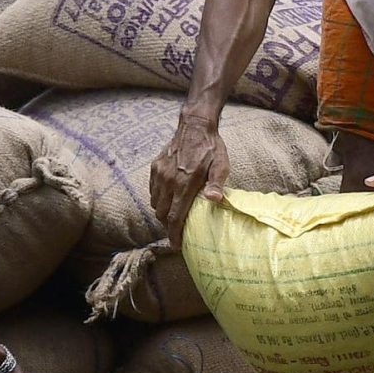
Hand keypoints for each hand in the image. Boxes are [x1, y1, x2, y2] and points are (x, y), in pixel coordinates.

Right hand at [149, 116, 229, 246]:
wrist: (194, 126)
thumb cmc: (211, 148)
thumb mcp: (221, 165)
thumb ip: (216, 183)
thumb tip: (214, 200)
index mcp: (184, 184)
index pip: (174, 217)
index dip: (174, 235)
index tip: (176, 246)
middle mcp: (168, 181)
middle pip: (162, 214)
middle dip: (168, 227)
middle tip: (177, 231)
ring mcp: (159, 174)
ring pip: (155, 203)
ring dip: (162, 213)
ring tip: (173, 217)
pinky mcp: (154, 168)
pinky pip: (152, 191)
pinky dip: (158, 199)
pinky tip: (168, 199)